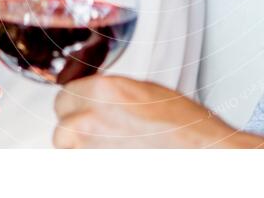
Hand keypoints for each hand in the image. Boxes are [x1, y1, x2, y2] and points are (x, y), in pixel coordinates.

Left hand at [53, 76, 263, 147]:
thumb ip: (112, 93)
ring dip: (81, 150)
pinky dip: (92, 163)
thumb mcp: (146, 91)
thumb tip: (96, 97)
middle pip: (62, 125)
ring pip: (67, 150)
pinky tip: (115, 159)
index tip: (83, 110)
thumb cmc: (185, 127)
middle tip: (98, 132)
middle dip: (75, 128)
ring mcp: (91, 150)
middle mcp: (91, 120)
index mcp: (104, 91)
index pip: (64, 95)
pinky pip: (82, 166)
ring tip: (109, 148)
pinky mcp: (96, 172)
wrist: (202, 153)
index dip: (76, 105)